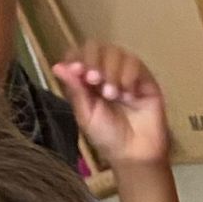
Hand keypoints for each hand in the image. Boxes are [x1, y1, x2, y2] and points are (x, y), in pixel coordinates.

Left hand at [53, 40, 171, 169]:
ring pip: (117, 52)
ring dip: (111, 71)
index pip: (79, 54)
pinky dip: (128, 76)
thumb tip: (57, 66)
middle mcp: (107, 72)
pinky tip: (128, 94)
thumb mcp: (86, 115)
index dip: (77, 57)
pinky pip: (136, 64)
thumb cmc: (108, 137)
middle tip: (94, 81)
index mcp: (88, 80)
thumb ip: (75, 90)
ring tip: (112, 94)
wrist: (134, 154)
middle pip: (97, 47)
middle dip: (93, 61)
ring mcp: (127, 74)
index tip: (77, 70)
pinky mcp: (145, 80)